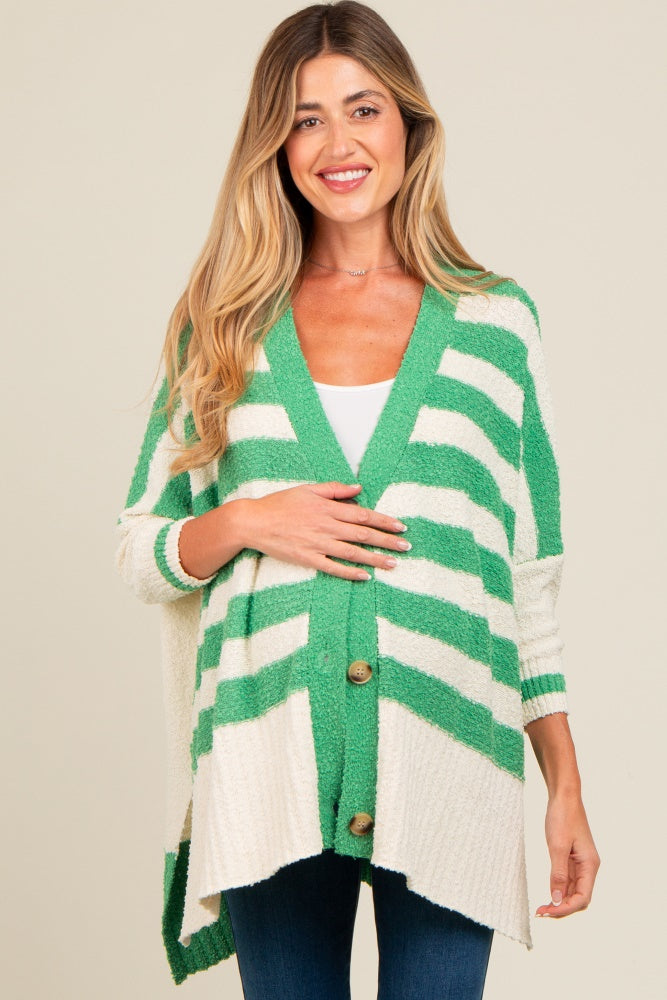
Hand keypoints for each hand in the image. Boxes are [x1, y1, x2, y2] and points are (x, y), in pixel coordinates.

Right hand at [240, 481, 409, 580]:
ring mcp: (317, 544)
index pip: (363, 515)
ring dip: (374, 559)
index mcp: (327, 508)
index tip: (400, 527)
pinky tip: (365, 577)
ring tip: (393, 564)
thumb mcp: (308, 490)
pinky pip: (333, 567)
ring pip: (352, 553)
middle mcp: (326, 526)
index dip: (383, 521)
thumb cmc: (280, 504)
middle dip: (387, 541)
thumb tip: (358, 489)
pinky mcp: (308, 559)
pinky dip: (350, 572)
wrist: (254, 522)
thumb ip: (334, 490)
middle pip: (362, 535)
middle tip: (406, 547)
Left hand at [535, 792, 600, 917]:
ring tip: (541, 907)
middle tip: (540, 912)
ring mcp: (580, 863)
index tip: (548, 912)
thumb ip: (558, 874)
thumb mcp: (557, 846)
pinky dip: (558, 889)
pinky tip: (548, 894)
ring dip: (559, 901)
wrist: (564, 796)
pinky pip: (568, 880)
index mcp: (590, 865)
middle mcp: (588, 867)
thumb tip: (557, 899)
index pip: (582, 898)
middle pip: (579, 898)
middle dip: (562, 908)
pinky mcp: (572, 858)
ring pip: (573, 890)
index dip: (566, 909)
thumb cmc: (562, 817)